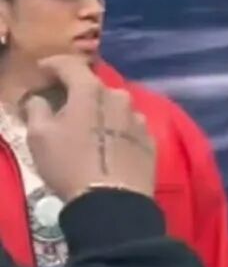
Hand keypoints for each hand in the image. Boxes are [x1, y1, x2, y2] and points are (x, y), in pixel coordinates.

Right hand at [22, 55, 155, 202]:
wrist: (113, 202)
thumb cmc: (70, 165)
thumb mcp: (39, 136)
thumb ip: (37, 108)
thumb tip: (41, 99)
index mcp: (92, 91)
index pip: (70, 65)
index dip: (52, 65)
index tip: (41, 71)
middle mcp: (121, 98)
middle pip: (95, 88)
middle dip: (78, 92)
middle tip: (63, 105)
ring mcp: (140, 120)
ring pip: (115, 108)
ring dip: (101, 113)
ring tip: (89, 129)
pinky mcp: (150, 141)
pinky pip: (128, 128)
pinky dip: (117, 130)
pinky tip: (109, 145)